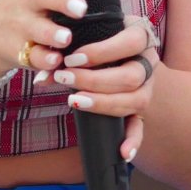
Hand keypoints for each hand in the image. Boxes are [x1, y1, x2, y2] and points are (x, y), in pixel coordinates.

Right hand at [0, 0, 143, 81]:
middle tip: (81, 8)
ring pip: (36, 28)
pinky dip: (43, 61)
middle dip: (62, 0)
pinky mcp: (17, 49)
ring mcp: (22, 24)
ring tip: (67, 38)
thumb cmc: (40, 5)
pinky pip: (31, 56)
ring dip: (51, 34)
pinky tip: (55, 63)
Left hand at [49, 12, 158, 163]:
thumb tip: (42, 79)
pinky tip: (123, 153)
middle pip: (132, 75)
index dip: (102, 51)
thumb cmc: (97, 40)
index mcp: (139, 36)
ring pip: (136, 100)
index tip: (72, 59)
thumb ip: (64, 52)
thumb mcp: (85, 38)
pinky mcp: (141, 109)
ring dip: (105, 103)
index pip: (131, 42)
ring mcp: (148, 87)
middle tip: (65, 78)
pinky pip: (141, 126)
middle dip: (96, 80)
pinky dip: (133, 140)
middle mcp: (148, 61)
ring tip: (75, 101)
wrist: (119, 52)